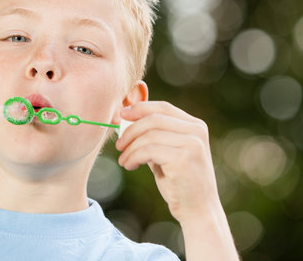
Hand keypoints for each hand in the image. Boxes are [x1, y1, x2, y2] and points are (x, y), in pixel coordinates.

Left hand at [115, 100, 219, 223]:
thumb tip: (126, 117)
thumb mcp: (167, 151)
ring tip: (124, 160)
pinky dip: (133, 157)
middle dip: (130, 130)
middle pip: (153, 119)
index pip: (163, 107)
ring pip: (149, 135)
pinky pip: (148, 150)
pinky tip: (129, 165)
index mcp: (195, 125)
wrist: (197, 210)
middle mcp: (196, 131)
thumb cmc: (178, 181)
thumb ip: (154, 135)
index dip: (140, 108)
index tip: (121, 115)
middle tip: (119, 145)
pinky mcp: (183, 159)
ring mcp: (192, 144)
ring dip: (130, 148)